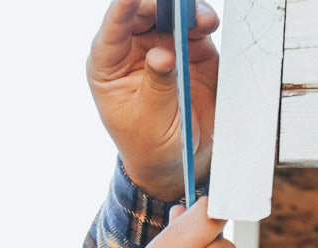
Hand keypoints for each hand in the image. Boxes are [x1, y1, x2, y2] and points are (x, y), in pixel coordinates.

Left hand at [87, 0, 219, 199]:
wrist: (180, 161)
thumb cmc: (153, 146)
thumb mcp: (151, 120)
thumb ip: (157, 85)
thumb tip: (161, 54)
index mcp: (109, 68)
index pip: (112, 31)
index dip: (121, 9)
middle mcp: (133, 50)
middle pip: (142, 11)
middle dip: (160, 3)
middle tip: (177, 6)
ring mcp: (163, 45)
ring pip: (171, 12)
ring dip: (185, 10)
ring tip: (201, 19)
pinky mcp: (191, 48)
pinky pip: (196, 24)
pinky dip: (203, 19)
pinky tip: (208, 22)